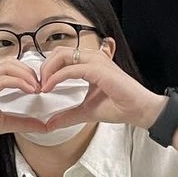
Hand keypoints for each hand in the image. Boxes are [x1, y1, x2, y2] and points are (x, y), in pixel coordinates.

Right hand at [0, 59, 56, 155]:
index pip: (8, 65)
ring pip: (7, 67)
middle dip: (28, 71)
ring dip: (26, 75)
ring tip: (37, 87)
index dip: (26, 71)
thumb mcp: (2, 122)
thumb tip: (43, 126)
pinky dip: (19, 83)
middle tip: (42, 84)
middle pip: (10, 61)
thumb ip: (22, 122)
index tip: (39, 85)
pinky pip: (3, 80)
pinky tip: (29, 91)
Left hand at [36, 43, 165, 130]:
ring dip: (48, 70)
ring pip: (62, 55)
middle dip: (44, 67)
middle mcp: (91, 57)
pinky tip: (50, 87)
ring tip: (42, 86)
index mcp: (89, 62)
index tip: (39, 86)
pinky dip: (57, 77)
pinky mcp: (98, 69)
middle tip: (37, 85)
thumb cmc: (119, 106)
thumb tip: (49, 124)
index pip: (61, 56)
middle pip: (58, 52)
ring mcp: (96, 61)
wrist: (140, 110)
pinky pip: (71, 69)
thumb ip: (68, 115)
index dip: (47, 68)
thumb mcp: (86, 112)